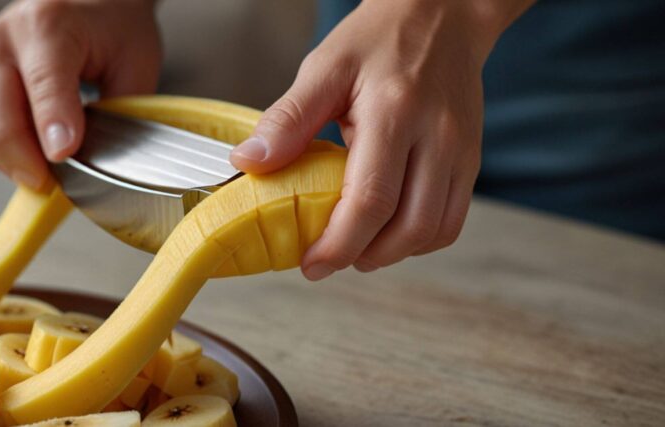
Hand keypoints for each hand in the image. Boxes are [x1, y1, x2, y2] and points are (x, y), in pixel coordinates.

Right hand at [0, 0, 161, 188]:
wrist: (85, 3)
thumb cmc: (111, 29)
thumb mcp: (134, 63)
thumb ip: (119, 110)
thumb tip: (98, 159)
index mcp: (50, 23)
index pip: (44, 82)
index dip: (52, 123)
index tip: (62, 156)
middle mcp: (5, 36)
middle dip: (23, 158)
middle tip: (50, 185)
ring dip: (11, 159)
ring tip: (44, 175)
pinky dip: (1, 150)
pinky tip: (27, 157)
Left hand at [229, 0, 533, 279]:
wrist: (441, 16)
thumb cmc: (377, 40)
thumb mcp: (323, 69)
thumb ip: (287, 119)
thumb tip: (249, 163)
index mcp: (395, 113)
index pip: (371, 199)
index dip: (338, 243)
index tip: (309, 263)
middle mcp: (437, 137)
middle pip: (407, 227)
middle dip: (361, 257)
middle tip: (324, 262)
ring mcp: (461, 152)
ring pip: (433, 232)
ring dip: (390, 254)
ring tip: (352, 249)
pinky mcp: (471, 161)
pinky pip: (451, 221)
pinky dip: (417, 240)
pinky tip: (385, 232)